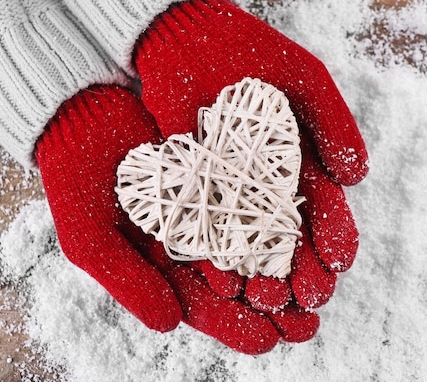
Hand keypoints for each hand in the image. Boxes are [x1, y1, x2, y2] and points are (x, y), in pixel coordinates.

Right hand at [35, 85, 317, 353]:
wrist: (85, 112)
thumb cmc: (78, 176)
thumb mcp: (91, 235)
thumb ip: (127, 281)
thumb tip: (168, 326)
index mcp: (162, 268)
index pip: (203, 307)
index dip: (235, 326)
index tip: (269, 342)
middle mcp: (195, 243)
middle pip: (240, 283)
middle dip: (275, 307)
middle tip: (308, 327)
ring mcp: (215, 208)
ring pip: (259, 245)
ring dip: (290, 269)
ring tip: (321, 290)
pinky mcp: (229, 173)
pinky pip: (262, 198)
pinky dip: (285, 216)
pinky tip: (312, 232)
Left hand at [134, 0, 368, 310]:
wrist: (190, 37)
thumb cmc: (255, 53)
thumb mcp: (307, 81)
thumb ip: (335, 125)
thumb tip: (356, 179)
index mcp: (303, 167)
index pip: (325, 214)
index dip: (335, 240)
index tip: (339, 262)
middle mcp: (268, 189)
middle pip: (291, 241)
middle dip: (303, 272)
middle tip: (310, 299)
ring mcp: (230, 193)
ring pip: (250, 246)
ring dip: (262, 276)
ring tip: (268, 299)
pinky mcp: (191, 191)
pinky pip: (204, 229)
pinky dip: (213, 254)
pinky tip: (222, 278)